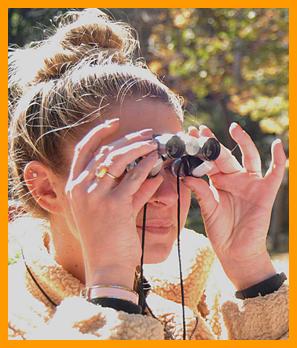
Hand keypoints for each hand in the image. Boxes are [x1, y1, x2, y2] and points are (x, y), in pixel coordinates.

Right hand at [65, 118, 162, 287]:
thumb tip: (150, 174)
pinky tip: (157, 162)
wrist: (106, 266)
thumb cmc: (107, 239)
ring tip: (154, 144)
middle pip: (105, 152)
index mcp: (74, 187)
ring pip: (118, 160)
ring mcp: (95, 196)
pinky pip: (134, 179)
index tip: (114, 123)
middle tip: (147, 134)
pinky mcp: (114, 205)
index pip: (83, 150)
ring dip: (139, 148)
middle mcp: (80, 188)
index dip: (99, 133)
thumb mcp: (109, 211)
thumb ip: (127, 191)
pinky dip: (147, 167)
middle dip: (128, 139)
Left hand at [184, 123, 286, 288]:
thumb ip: (199, 191)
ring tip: (233, 128)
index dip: (200, 149)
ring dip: (243, 142)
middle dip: (214, 143)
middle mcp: (234, 179)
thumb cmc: (220, 230)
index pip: (209, 161)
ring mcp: (251, 183)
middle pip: (225, 156)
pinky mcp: (266, 192)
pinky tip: (276, 144)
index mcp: (218, 182)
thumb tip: (186, 175)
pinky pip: (274, 173)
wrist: (235, 251)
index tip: (190, 134)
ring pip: (249, 157)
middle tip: (202, 130)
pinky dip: (278, 159)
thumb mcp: (207, 208)